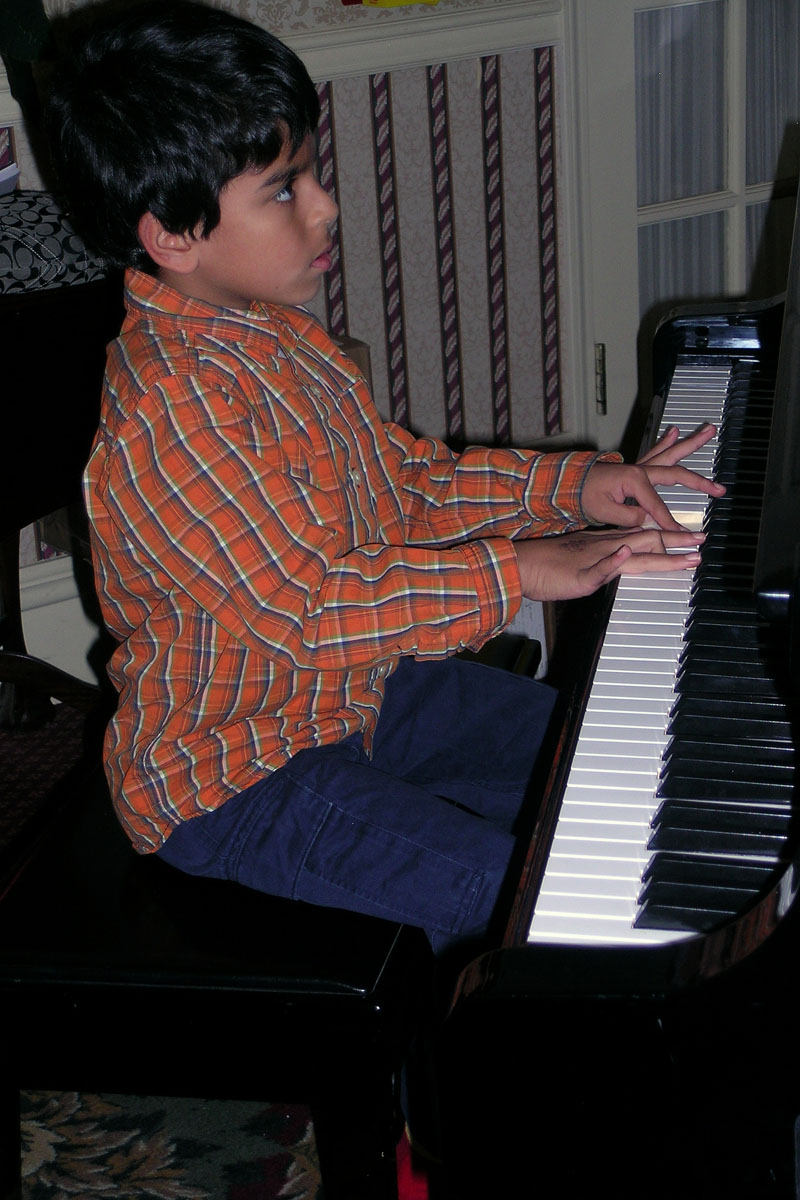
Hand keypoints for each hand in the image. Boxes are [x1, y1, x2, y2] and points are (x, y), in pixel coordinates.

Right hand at [514, 527, 702, 601]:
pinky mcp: (581, 575)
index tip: (691, 539)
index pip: (644, 536)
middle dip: (678, 541)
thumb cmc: (546, 566)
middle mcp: (605, 547)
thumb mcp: (581, 560)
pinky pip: (600, 566)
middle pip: (648, 540)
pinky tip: (626, 555)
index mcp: (605, 544)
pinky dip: (614, 560)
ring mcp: (594, 559)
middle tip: (701, 541)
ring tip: (687, 554)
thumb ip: (604, 559)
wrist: (520, 565)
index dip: (670, 537)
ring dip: (663, 553)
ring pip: (633, 552)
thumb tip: (622, 558)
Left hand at [582, 428, 724, 529]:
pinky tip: (674, 431)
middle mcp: (639, 469)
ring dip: (690, 443)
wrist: (568, 484)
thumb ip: (629, 516)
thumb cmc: (583, 495)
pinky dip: (666, 442)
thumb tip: (648, 519)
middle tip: (719, 489)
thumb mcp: (604, 511)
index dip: (668, 522)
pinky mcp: (636, 468)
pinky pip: (655, 453)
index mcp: (633, 480)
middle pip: (676, 473)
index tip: (679, 535)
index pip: (657, 507)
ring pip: (670, 454)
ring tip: (708, 430)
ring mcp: (638, 466)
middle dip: (699, 482)